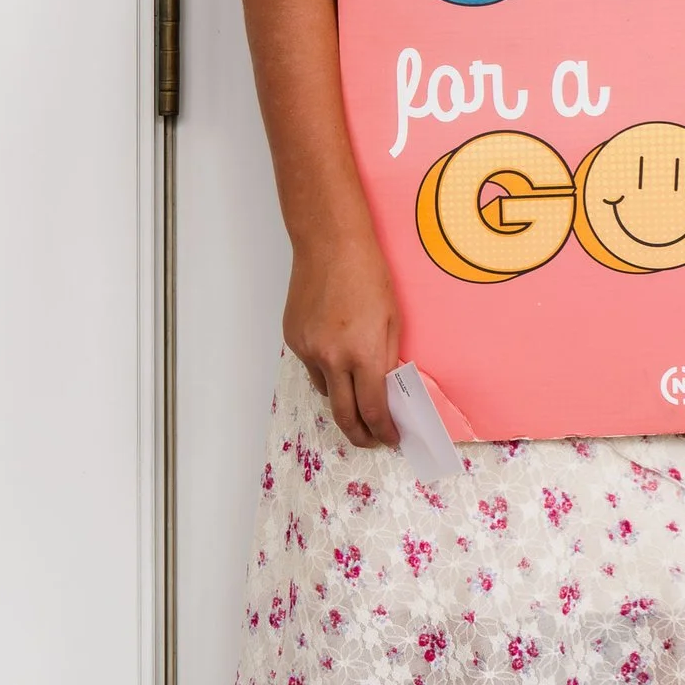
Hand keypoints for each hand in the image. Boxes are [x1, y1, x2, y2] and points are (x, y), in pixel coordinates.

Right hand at [284, 224, 402, 448]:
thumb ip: (387, 359)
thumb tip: (385, 391)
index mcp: (363, 354)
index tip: (389, 438)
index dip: (383, 430)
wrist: (329, 244)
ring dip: (341, 397)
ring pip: (325, 391)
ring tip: (355, 388)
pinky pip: (311, 367)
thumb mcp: (392, 320)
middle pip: (344, 415)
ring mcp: (308, 350)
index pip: (373, 409)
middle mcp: (332, 358)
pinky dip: (325, 368)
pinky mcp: (292, 339)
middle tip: (370, 439)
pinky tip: (335, 350)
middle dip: (359, 434)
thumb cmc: (368, 274)